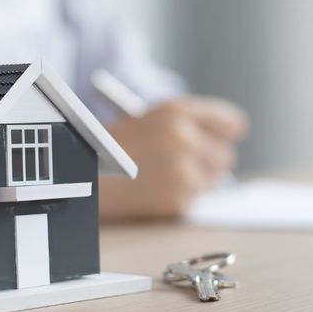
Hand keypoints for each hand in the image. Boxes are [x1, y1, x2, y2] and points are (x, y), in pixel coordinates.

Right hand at [100, 96, 248, 218]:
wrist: (81, 175)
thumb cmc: (114, 145)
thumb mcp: (151, 119)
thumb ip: (189, 126)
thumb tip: (225, 142)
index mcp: (177, 111)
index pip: (231, 123)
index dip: (225, 133)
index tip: (220, 140)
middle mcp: (184, 138)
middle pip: (225, 155)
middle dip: (208, 161)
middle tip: (182, 163)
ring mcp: (182, 171)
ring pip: (214, 181)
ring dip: (196, 181)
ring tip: (163, 176)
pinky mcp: (177, 200)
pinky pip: (195, 199)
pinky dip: (180, 198)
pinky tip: (155, 190)